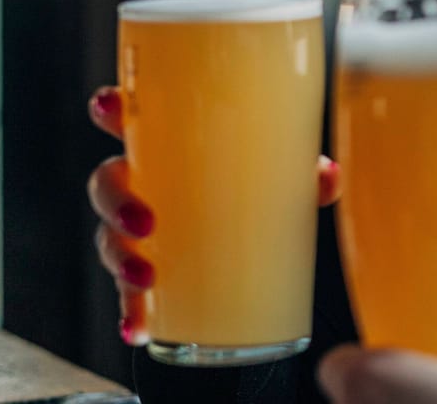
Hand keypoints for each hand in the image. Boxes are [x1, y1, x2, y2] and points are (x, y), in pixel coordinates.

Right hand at [85, 85, 342, 344]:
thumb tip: (328, 177)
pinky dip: (131, 310)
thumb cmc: (261, 184)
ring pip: (110, 238)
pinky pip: (128, 291)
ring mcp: (140, 230)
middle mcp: (146, 184)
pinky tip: (138, 328)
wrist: (261, 238)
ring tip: (146, 278)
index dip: (110, 109)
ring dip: (120, 260)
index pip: (131, 119)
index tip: (108, 107)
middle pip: (108, 183)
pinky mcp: (150, 271)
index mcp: (170, 146)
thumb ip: (306, 171)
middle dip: (116, 201)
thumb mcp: (283, 172)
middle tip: (144, 222)